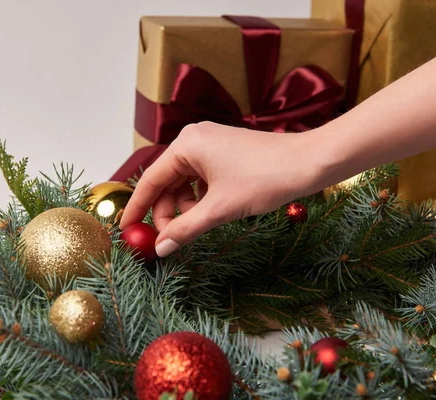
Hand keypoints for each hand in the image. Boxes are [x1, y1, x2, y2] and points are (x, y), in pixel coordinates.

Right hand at [119, 122, 326, 256]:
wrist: (309, 162)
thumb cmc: (266, 178)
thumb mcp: (220, 208)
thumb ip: (186, 229)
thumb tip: (161, 249)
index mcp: (187, 145)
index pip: (150, 180)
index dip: (137, 208)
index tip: (126, 229)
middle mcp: (194, 139)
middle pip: (166, 182)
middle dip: (167, 212)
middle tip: (169, 239)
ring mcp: (210, 144)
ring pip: (185, 182)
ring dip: (186, 207)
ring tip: (198, 225)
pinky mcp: (224, 152)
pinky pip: (201, 178)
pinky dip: (201, 198)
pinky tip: (212, 212)